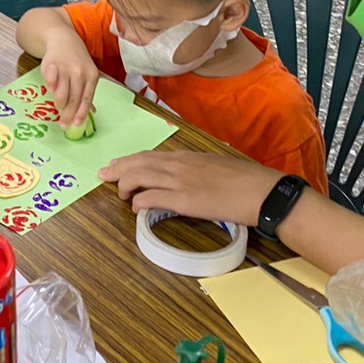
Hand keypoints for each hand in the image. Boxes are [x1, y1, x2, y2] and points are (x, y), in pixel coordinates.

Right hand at [40, 30, 98, 126]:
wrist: (63, 38)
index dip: (81, 113)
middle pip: (74, 99)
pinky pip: (50, 82)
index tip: (76, 124)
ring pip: (61, 94)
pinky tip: (50, 88)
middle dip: (67, 115)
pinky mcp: (52, 64)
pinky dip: (50, 87)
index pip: (87, 99)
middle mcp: (80, 72)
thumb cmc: (76, 59)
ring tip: (58, 105)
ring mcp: (65, 68)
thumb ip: (86, 90)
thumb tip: (90, 112)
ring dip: (58, 103)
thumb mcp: (87, 72)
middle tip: (63, 125)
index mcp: (92, 75)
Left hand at [99, 150, 281, 226]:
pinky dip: (139, 202)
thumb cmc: (244, 180)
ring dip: (125, 185)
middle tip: (103, 175)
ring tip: (120, 193)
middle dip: (117, 169)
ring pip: (139, 177)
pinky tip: (135, 207)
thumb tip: (186, 177)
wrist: (259, 190)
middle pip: (138, 163)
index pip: (149, 155)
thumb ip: (196, 169)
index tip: (117, 164)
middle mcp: (178, 165)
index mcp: (186, 156)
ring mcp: (179, 181)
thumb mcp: (215, 166)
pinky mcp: (183, 200)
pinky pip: (152, 198)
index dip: (130, 160)